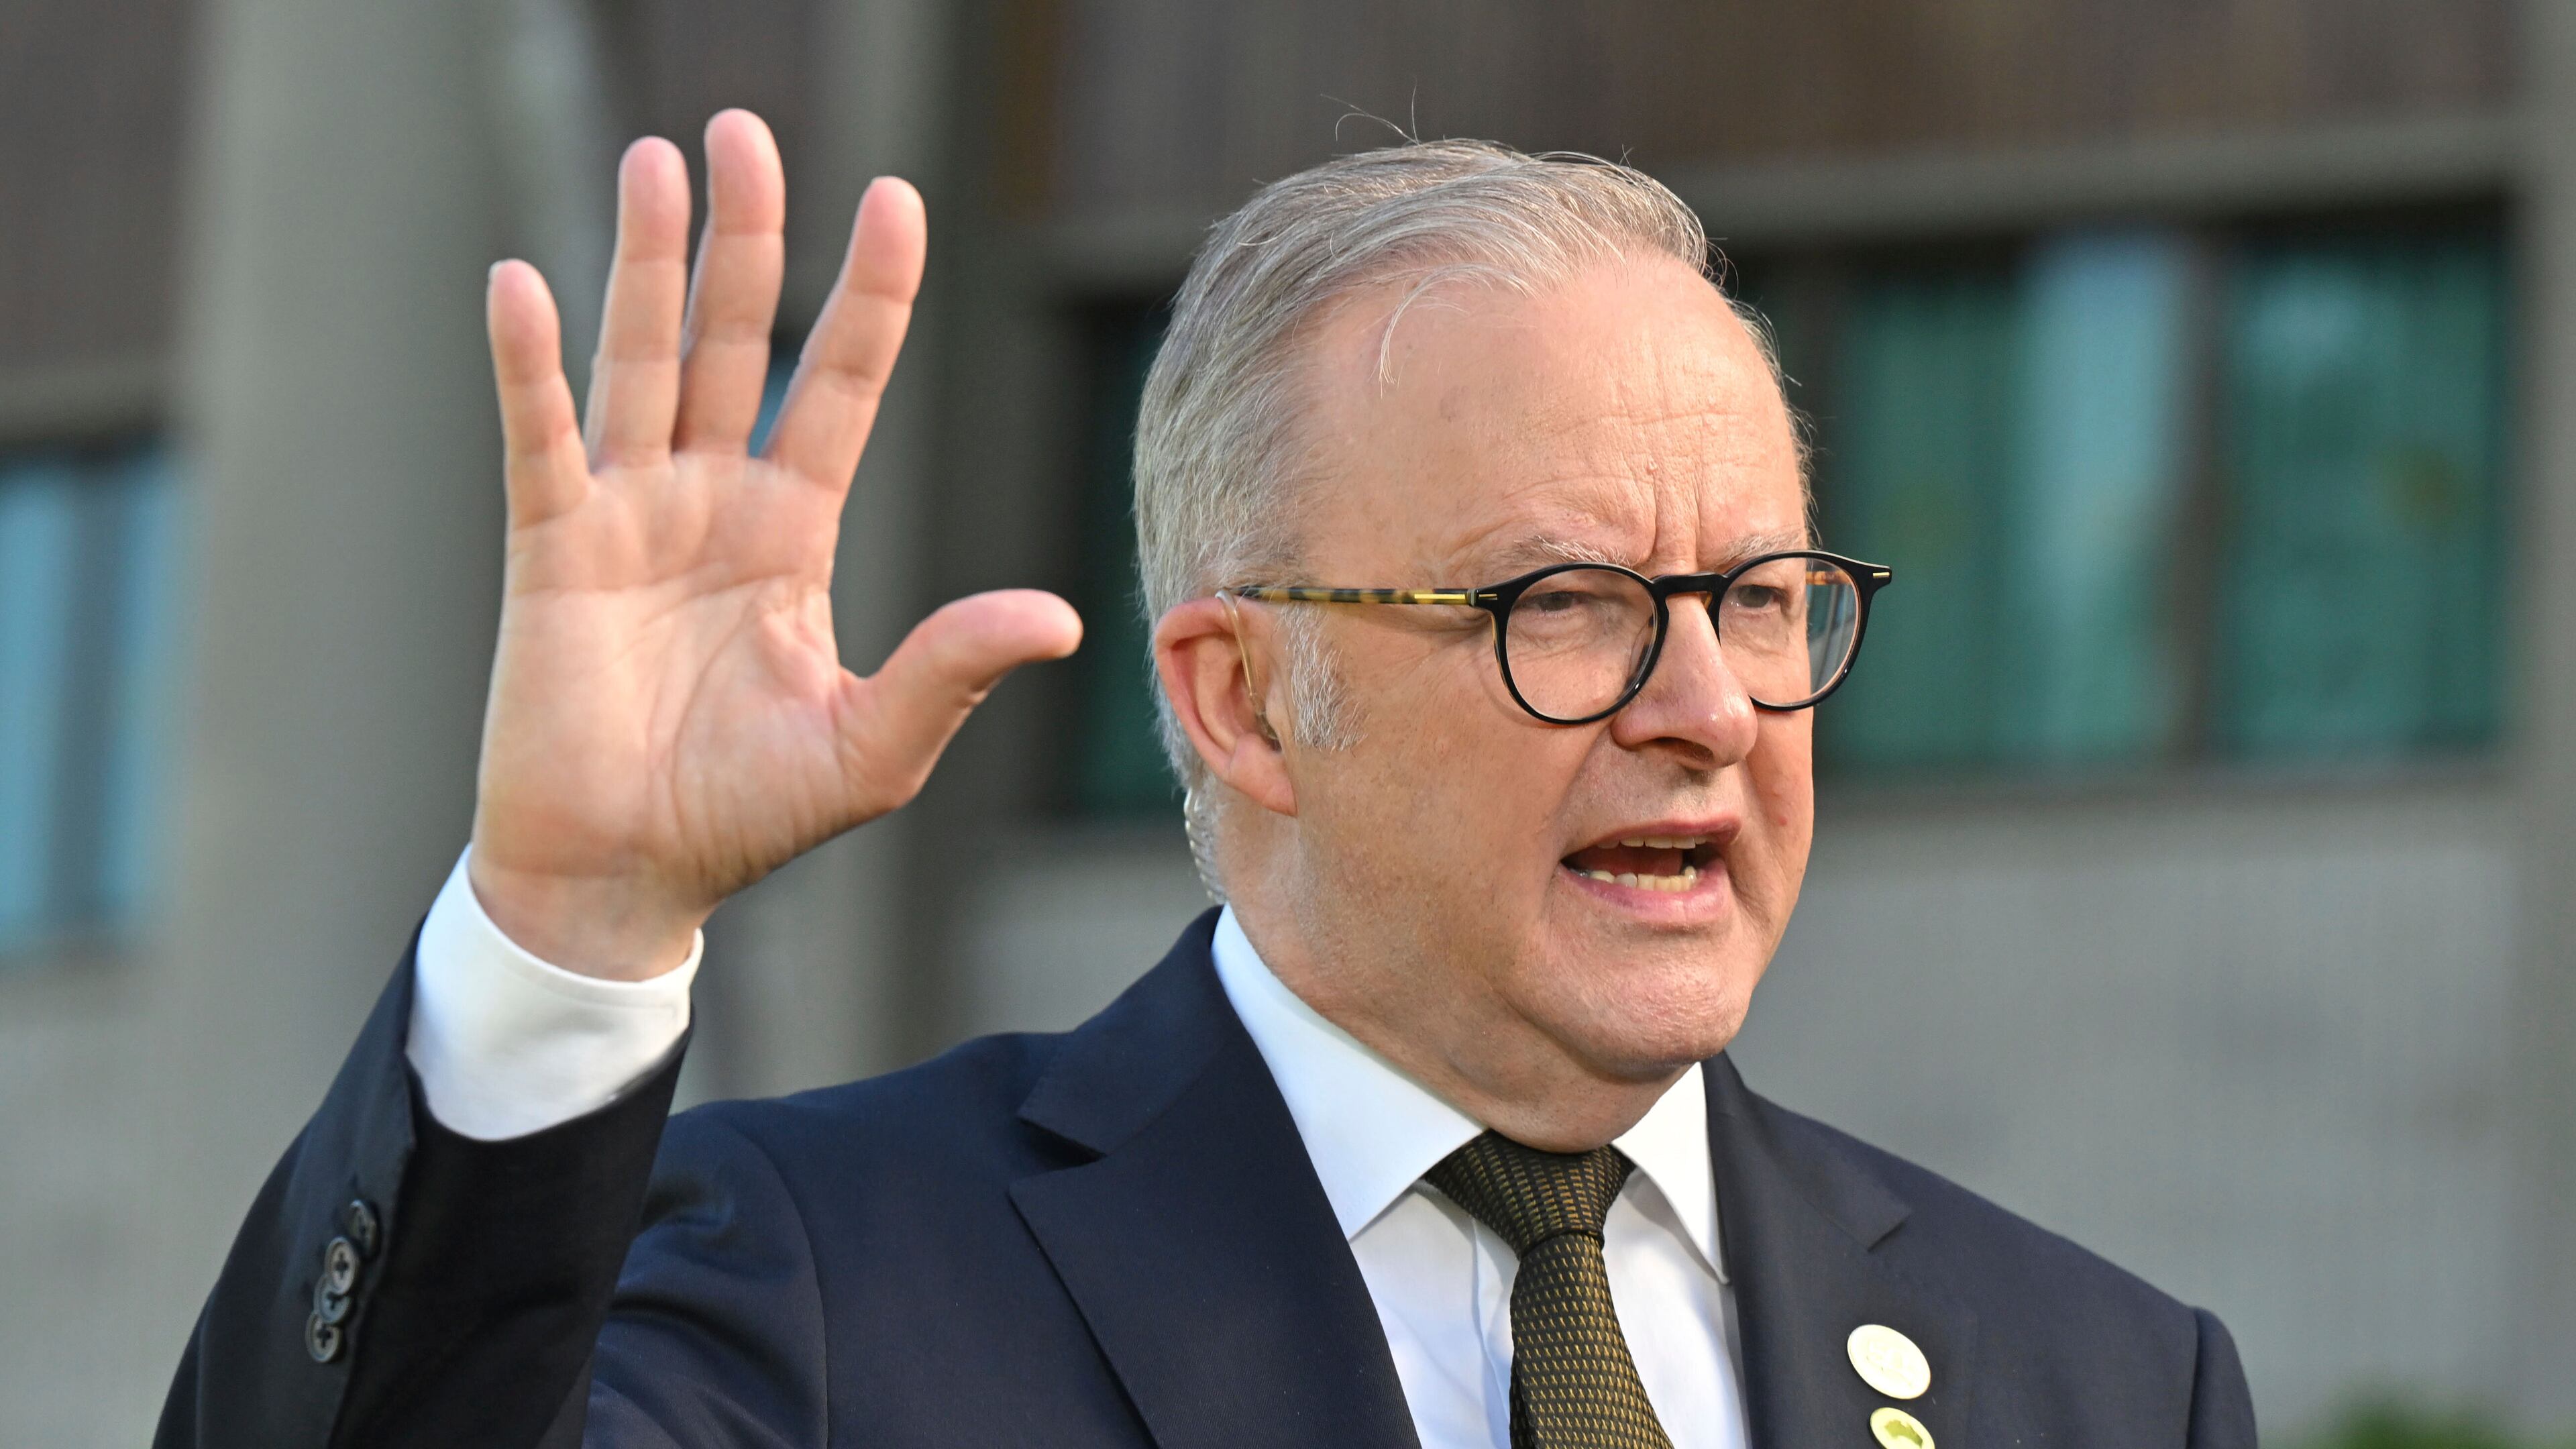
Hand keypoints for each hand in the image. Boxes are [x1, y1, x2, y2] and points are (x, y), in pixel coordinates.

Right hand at [469, 110, 1080, 978]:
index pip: (837, 384)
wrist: (628, 878)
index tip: (894, 199)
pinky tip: (524, 282)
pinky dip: (531, 365)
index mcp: (792, 530)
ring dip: (645, 261)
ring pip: (641, 359)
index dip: (866, 296)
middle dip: (745, 238)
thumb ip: (951, 670)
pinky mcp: (551, 551)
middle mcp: (711, 500)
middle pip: (734, 339)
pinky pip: (542, 439)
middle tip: (745, 132)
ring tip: (657, 160)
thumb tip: (1061, 619)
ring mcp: (627, 516)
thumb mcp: (871, 744)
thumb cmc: (747, 817)